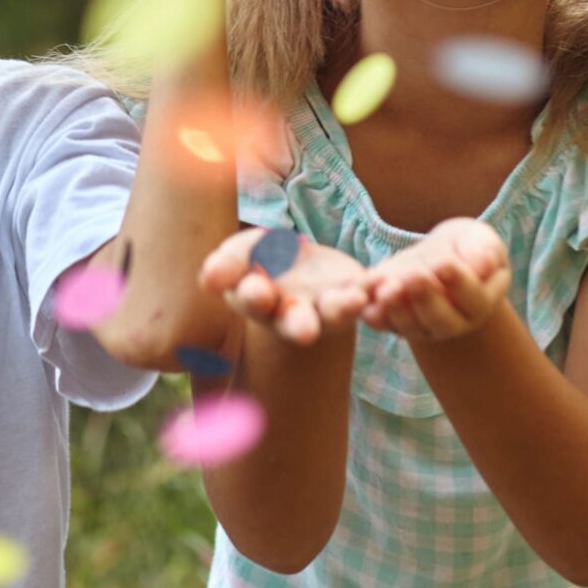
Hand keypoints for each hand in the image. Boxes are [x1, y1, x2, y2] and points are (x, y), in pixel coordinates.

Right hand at [200, 225, 369, 346]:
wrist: (297, 263)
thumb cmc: (260, 259)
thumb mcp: (240, 254)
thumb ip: (225, 266)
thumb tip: (209, 279)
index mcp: (257, 300)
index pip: (253, 299)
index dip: (255, 296)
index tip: (258, 293)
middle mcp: (291, 312)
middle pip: (293, 321)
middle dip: (299, 324)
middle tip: (305, 333)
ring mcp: (324, 307)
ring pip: (332, 313)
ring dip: (343, 308)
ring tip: (355, 299)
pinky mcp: (352, 294)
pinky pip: (364, 295)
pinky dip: (372, 290)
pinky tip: (379, 282)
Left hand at [361, 218, 512, 342]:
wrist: (437, 257)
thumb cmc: (464, 247)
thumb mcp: (478, 240)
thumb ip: (483, 250)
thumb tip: (484, 264)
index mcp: (480, 303)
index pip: (474, 299)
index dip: (459, 283)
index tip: (444, 264)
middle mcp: (453, 323)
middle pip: (440, 320)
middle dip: (425, 298)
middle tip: (412, 275)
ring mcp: (421, 327)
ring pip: (409, 326)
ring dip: (395, 308)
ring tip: (386, 286)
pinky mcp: (392, 321)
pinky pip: (382, 321)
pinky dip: (373, 309)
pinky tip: (367, 289)